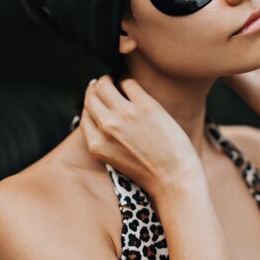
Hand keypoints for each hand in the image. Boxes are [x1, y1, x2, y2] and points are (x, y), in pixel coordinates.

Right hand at [79, 75, 201, 197]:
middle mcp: (106, 127)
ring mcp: (125, 115)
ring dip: (107, 81)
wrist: (174, 179)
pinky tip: (133, 88)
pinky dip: (128, 83)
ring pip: (104, 85)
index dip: (90, 105)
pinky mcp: (145, 106)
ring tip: (113, 81)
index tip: (96, 100)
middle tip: (102, 84)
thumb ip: (106, 139)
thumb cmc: (149, 172)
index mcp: (97, 145)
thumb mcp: (116, 159)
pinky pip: (129, 83)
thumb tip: (103, 114)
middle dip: (95, 88)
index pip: (85, 115)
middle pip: (91, 96)